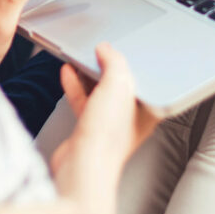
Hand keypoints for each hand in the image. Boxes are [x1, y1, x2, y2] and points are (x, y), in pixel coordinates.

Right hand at [51, 43, 160, 213]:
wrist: (82, 166)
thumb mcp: (118, 86)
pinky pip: (84, 100)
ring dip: (89, 73)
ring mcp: (108, 124)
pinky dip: (76, 85)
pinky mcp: (88, 129)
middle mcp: (130, 119)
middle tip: (100, 50)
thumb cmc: (107, 136)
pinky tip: (68, 72)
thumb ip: (114, 62)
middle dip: (109, 66)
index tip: (124, 47)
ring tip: (81, 57)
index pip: (145, 79)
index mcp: (147, 110)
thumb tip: (107, 49)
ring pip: (100, 92)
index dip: (135, 62)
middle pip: (121, 84)